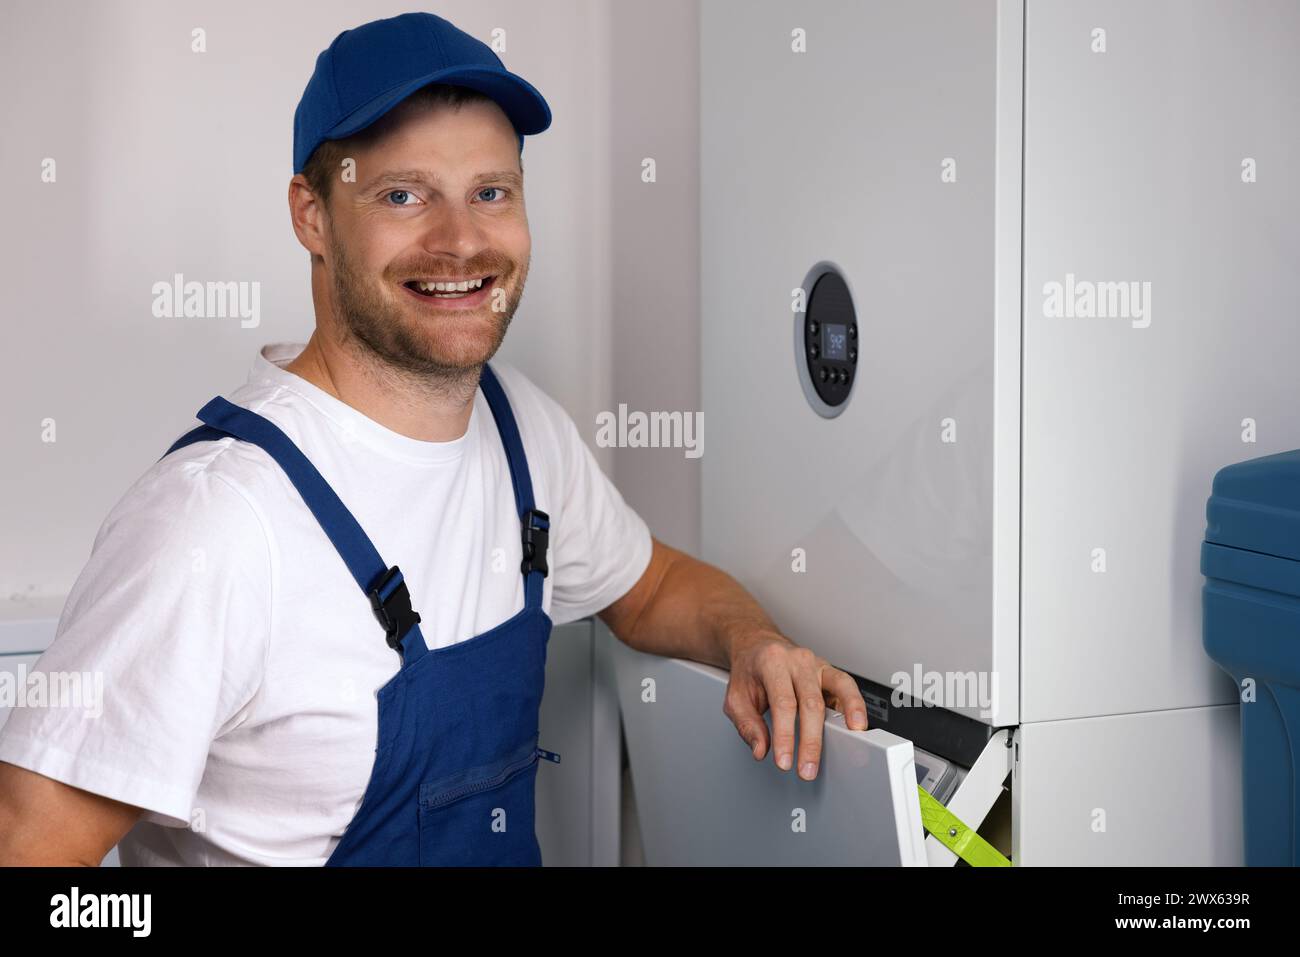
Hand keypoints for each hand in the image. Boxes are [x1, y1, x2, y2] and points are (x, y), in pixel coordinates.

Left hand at [722, 630, 868, 779]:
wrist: (756, 646)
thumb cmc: (748, 672)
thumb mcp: (735, 698)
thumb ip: (747, 725)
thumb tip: (761, 749)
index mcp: (772, 663)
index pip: (783, 703)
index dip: (785, 736)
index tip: (785, 761)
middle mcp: (797, 660)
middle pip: (811, 702)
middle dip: (811, 741)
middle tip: (808, 769)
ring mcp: (817, 664)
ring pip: (839, 687)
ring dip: (847, 715)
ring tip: (853, 738)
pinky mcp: (829, 671)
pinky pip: (847, 686)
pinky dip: (855, 704)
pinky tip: (856, 724)